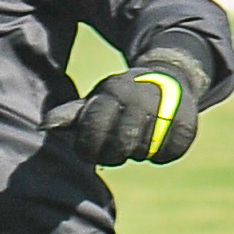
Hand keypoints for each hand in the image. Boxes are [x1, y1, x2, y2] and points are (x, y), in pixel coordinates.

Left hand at [48, 55, 201, 166]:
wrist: (168, 77)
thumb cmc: (121, 99)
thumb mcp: (95, 101)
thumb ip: (71, 115)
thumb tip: (44, 125)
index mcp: (112, 91)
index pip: (94, 129)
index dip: (87, 148)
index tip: (89, 151)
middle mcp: (139, 96)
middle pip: (121, 144)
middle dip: (114, 155)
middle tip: (116, 150)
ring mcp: (165, 106)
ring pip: (145, 150)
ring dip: (139, 153)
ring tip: (138, 141)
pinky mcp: (188, 120)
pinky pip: (171, 153)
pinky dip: (163, 155)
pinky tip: (158, 145)